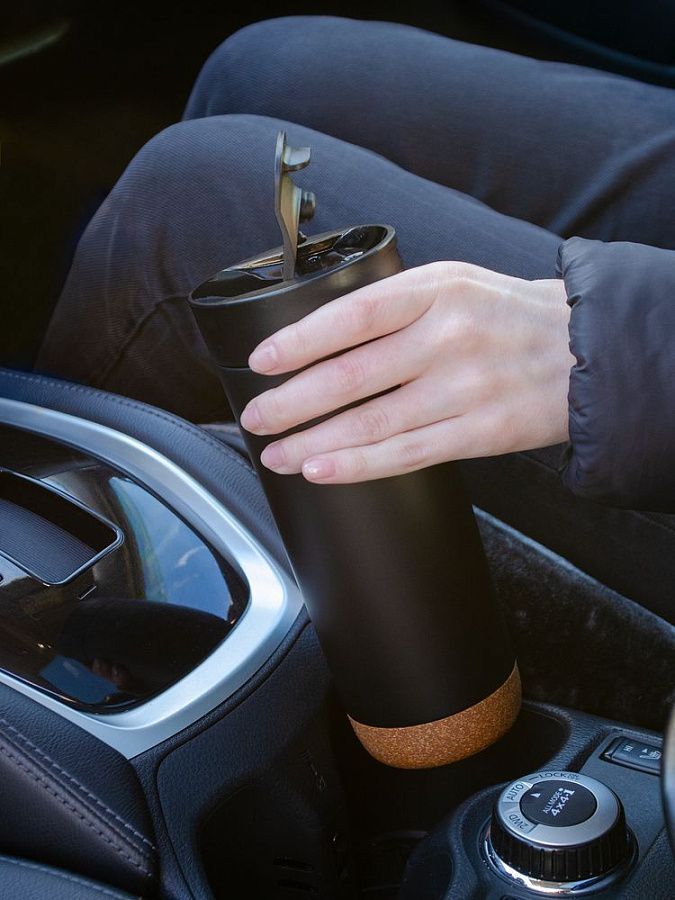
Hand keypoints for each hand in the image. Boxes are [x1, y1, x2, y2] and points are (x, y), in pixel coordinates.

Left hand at [239, 261, 572, 483]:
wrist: (588, 350)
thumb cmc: (508, 316)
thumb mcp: (455, 284)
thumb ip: (396, 304)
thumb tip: (321, 336)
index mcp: (437, 289)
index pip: (354, 314)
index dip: (301, 340)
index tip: (262, 361)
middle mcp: (449, 337)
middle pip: (353, 375)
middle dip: (293, 402)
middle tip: (256, 417)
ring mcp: (466, 388)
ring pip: (373, 422)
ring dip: (314, 441)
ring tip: (277, 452)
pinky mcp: (481, 432)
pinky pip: (406, 454)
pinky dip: (358, 465)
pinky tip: (322, 469)